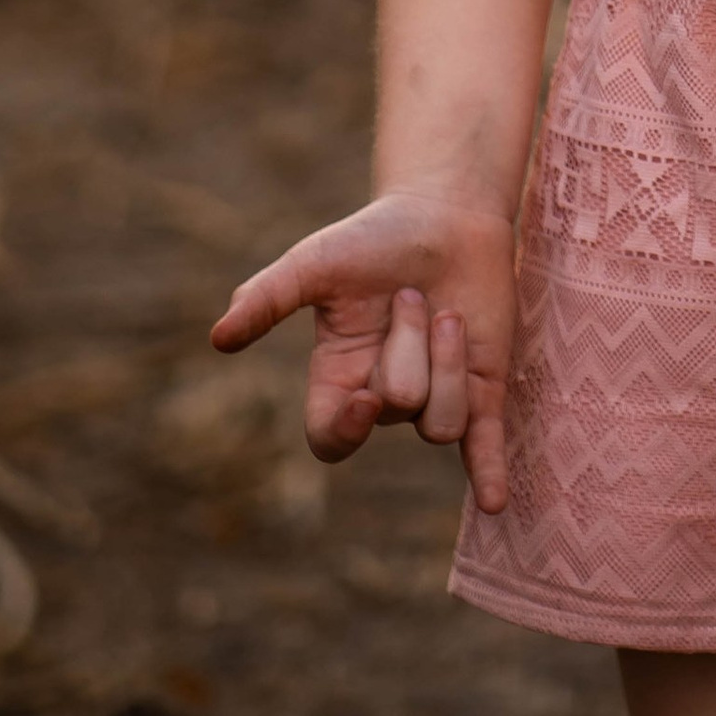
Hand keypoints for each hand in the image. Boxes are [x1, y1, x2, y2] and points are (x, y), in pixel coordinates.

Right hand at [210, 187, 518, 517]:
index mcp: (339, 377)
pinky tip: (495, 505)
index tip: (366, 397)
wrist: (445, 210)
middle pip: (398, 407)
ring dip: (448, 358)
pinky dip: (488, 475)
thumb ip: (268, 298)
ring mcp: (437, 395)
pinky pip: (484, 444)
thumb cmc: (374, 237)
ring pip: (441, 422)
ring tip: (447, 311)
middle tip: (410, 293)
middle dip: (409, 343)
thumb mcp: (315, 263)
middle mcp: (385, 396)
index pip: (330, 440)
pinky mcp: (482, 387)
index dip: (347, 431)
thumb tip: (219, 338)